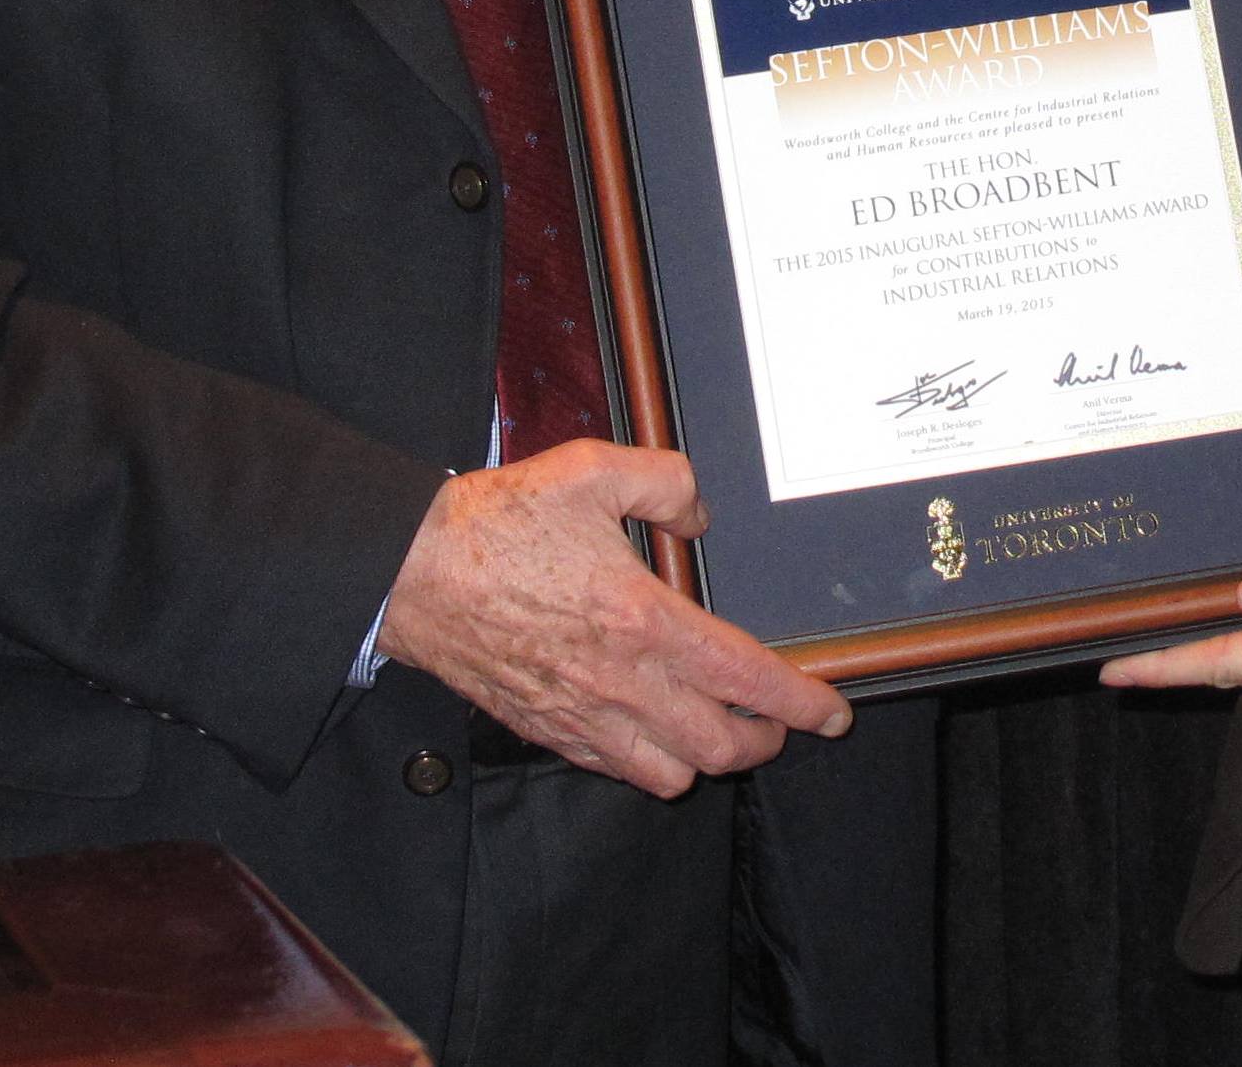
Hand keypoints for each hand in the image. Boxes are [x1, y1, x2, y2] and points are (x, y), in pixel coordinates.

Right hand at [379, 441, 849, 794]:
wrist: (410, 572)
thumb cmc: (499, 521)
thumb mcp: (595, 469)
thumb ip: (668, 482)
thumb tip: (700, 515)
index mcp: (642, 620)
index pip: (745, 678)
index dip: (800, 702)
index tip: (832, 711)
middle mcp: (619, 682)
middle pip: (720, 745)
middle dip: (766, 739)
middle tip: (781, 719)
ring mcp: (580, 715)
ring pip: (670, 772)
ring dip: (708, 757)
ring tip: (722, 728)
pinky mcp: (545, 729)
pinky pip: (614, 770)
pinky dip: (650, 762)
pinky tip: (655, 733)